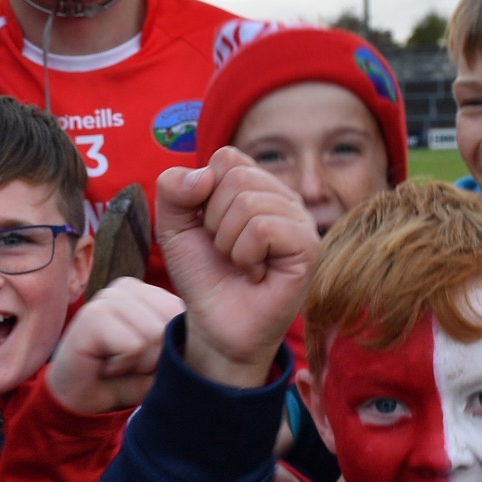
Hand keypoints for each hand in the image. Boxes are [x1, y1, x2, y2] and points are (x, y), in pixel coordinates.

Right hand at [47, 279, 182, 413]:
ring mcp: (106, 298)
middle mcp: (126, 287)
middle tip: (130, 364)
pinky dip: (124, 367)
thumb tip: (192, 335)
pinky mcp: (92, 316)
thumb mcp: (162, 360)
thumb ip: (180, 342)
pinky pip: (134, 346)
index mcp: (146, 291)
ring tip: (117, 365)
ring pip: (154, 335)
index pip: (183, 313)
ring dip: (140, 364)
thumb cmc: (125, 379)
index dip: (171, 348)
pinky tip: (106, 367)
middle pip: (171, 323)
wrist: (81, 402)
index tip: (144, 357)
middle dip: (157, 357)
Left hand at [155, 148, 317, 388]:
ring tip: (240, 262)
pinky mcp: (309, 246)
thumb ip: (172, 189)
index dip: (202, 194)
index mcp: (256, 185)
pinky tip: (255, 272)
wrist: (215, 323)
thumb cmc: (203, 274)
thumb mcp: (173, 227)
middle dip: (214, 220)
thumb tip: (204, 175)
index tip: (207, 226)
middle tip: (225, 250)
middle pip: (237, 176)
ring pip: (249, 203)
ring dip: (228, 242)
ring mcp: (300, 220)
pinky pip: (263, 229)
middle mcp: (282, 197)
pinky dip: (244, 255)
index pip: (226, 157)